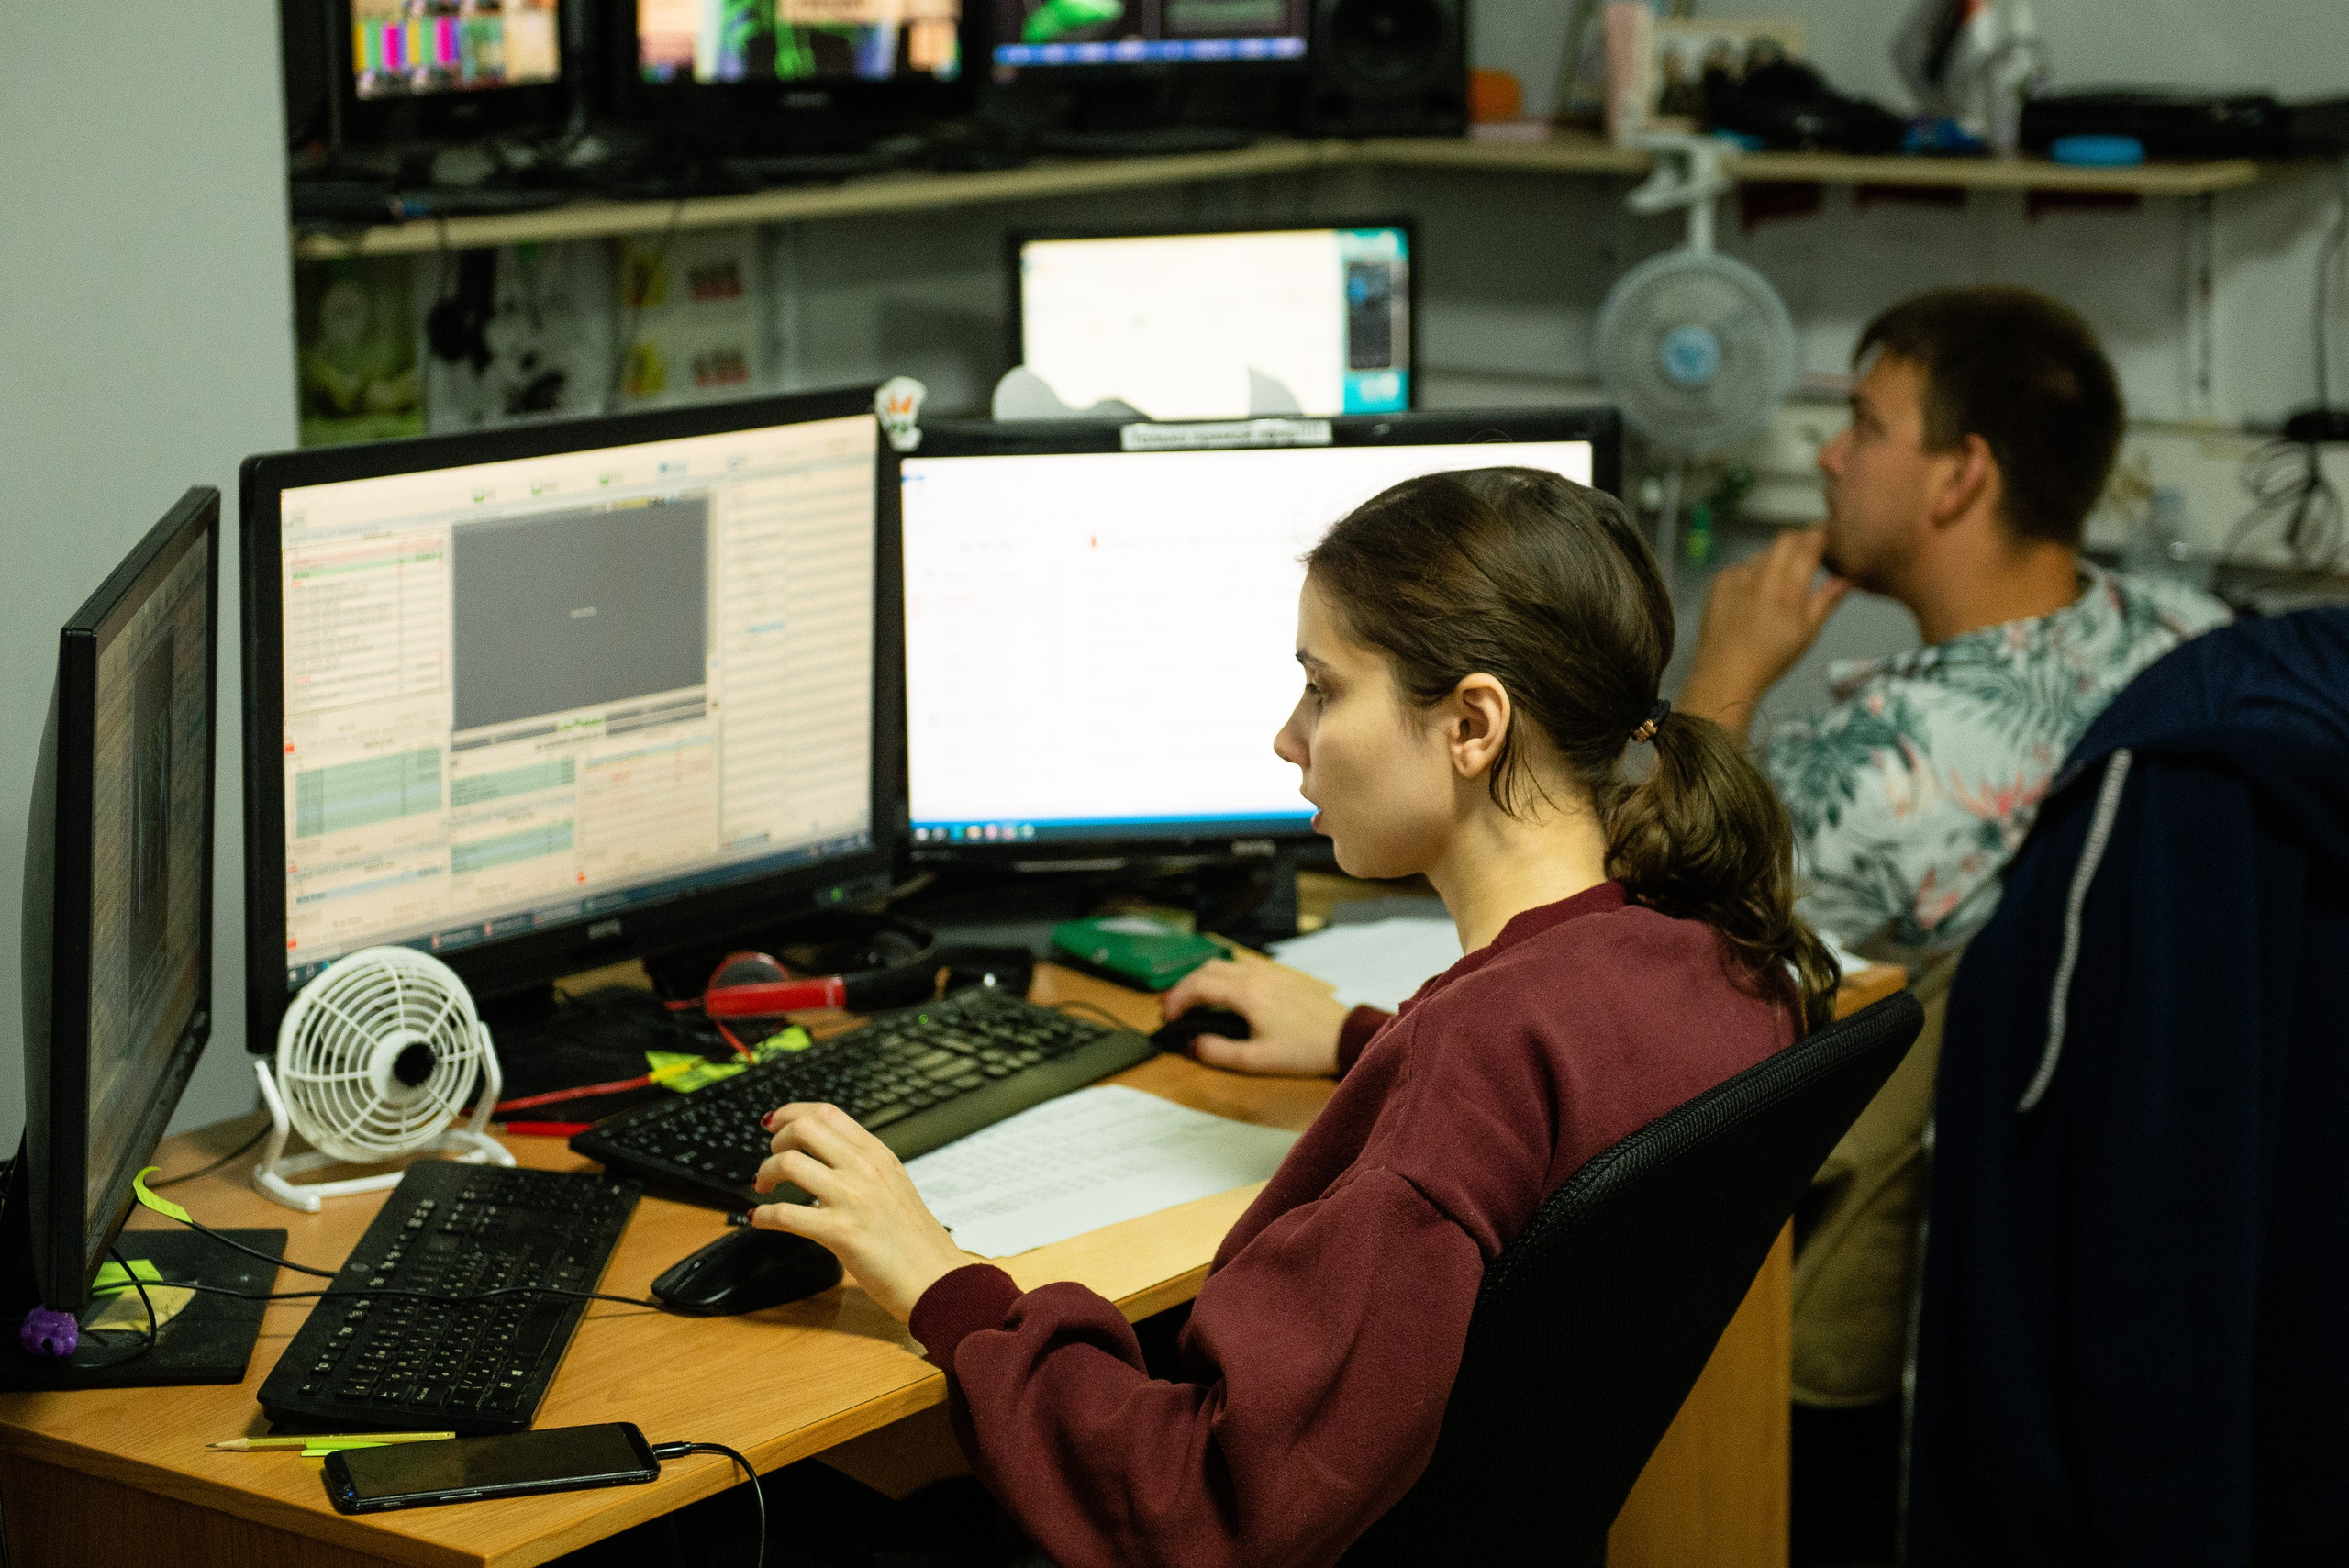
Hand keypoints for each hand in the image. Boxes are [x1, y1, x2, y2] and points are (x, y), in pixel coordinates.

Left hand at [751, 1102, 969, 1321]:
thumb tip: (825, 1156)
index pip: (827, 1113)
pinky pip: (785, 1214)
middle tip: (772, 1161)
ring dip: (765, 1173)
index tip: (774, 1123)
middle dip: (776, 1140)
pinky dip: (763, 1215)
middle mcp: (864, 1169)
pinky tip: (759, 1219)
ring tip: (764, 1189)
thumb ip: (862, 1166)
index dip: (792, 1113)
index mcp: (878, 1155)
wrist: (937, 1279)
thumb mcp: (894, 1185)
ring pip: (789, 1164)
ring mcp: (852, 1199)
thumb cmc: (915, 1240)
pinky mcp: (840, 1232)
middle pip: (804, 1128)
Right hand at [1159, 958, 1347, 1076]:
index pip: (1198, 986)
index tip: (1168, 1018)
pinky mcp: (1280, 975)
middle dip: (1184, 987)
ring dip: (1202, 978)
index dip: (1177, 1001)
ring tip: (1193, 1000)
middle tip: (1174, 1009)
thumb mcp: (1257, 1060)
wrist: (1344, 1036)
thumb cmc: (1304, 1049)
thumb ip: (1218, 1052)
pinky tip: (1224, 993)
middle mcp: (1255, 974)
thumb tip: (1192, 1044)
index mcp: (1246, 993)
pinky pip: (1241, 965)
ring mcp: (1269, 971)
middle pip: (1206, 969)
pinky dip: (1222, 975)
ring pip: (1223, 963)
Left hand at [1678, 527, 1850, 735]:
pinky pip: (1740, 567)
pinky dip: (1749, 575)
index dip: (1820, 534)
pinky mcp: (1719, 581)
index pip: (1809, 545)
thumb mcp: (1808, 633)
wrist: (1726, 672)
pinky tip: (1750, 597)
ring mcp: (1738, 577)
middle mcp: (1763, 578)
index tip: (1826, 534)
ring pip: (1762, 554)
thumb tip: (1849, 578)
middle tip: (1805, 552)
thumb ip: (1828, 600)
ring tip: (1774, 587)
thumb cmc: (1773, 657)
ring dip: (1774, 561)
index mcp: (1790, 590)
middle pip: (1786, 539)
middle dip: (1799, 539)